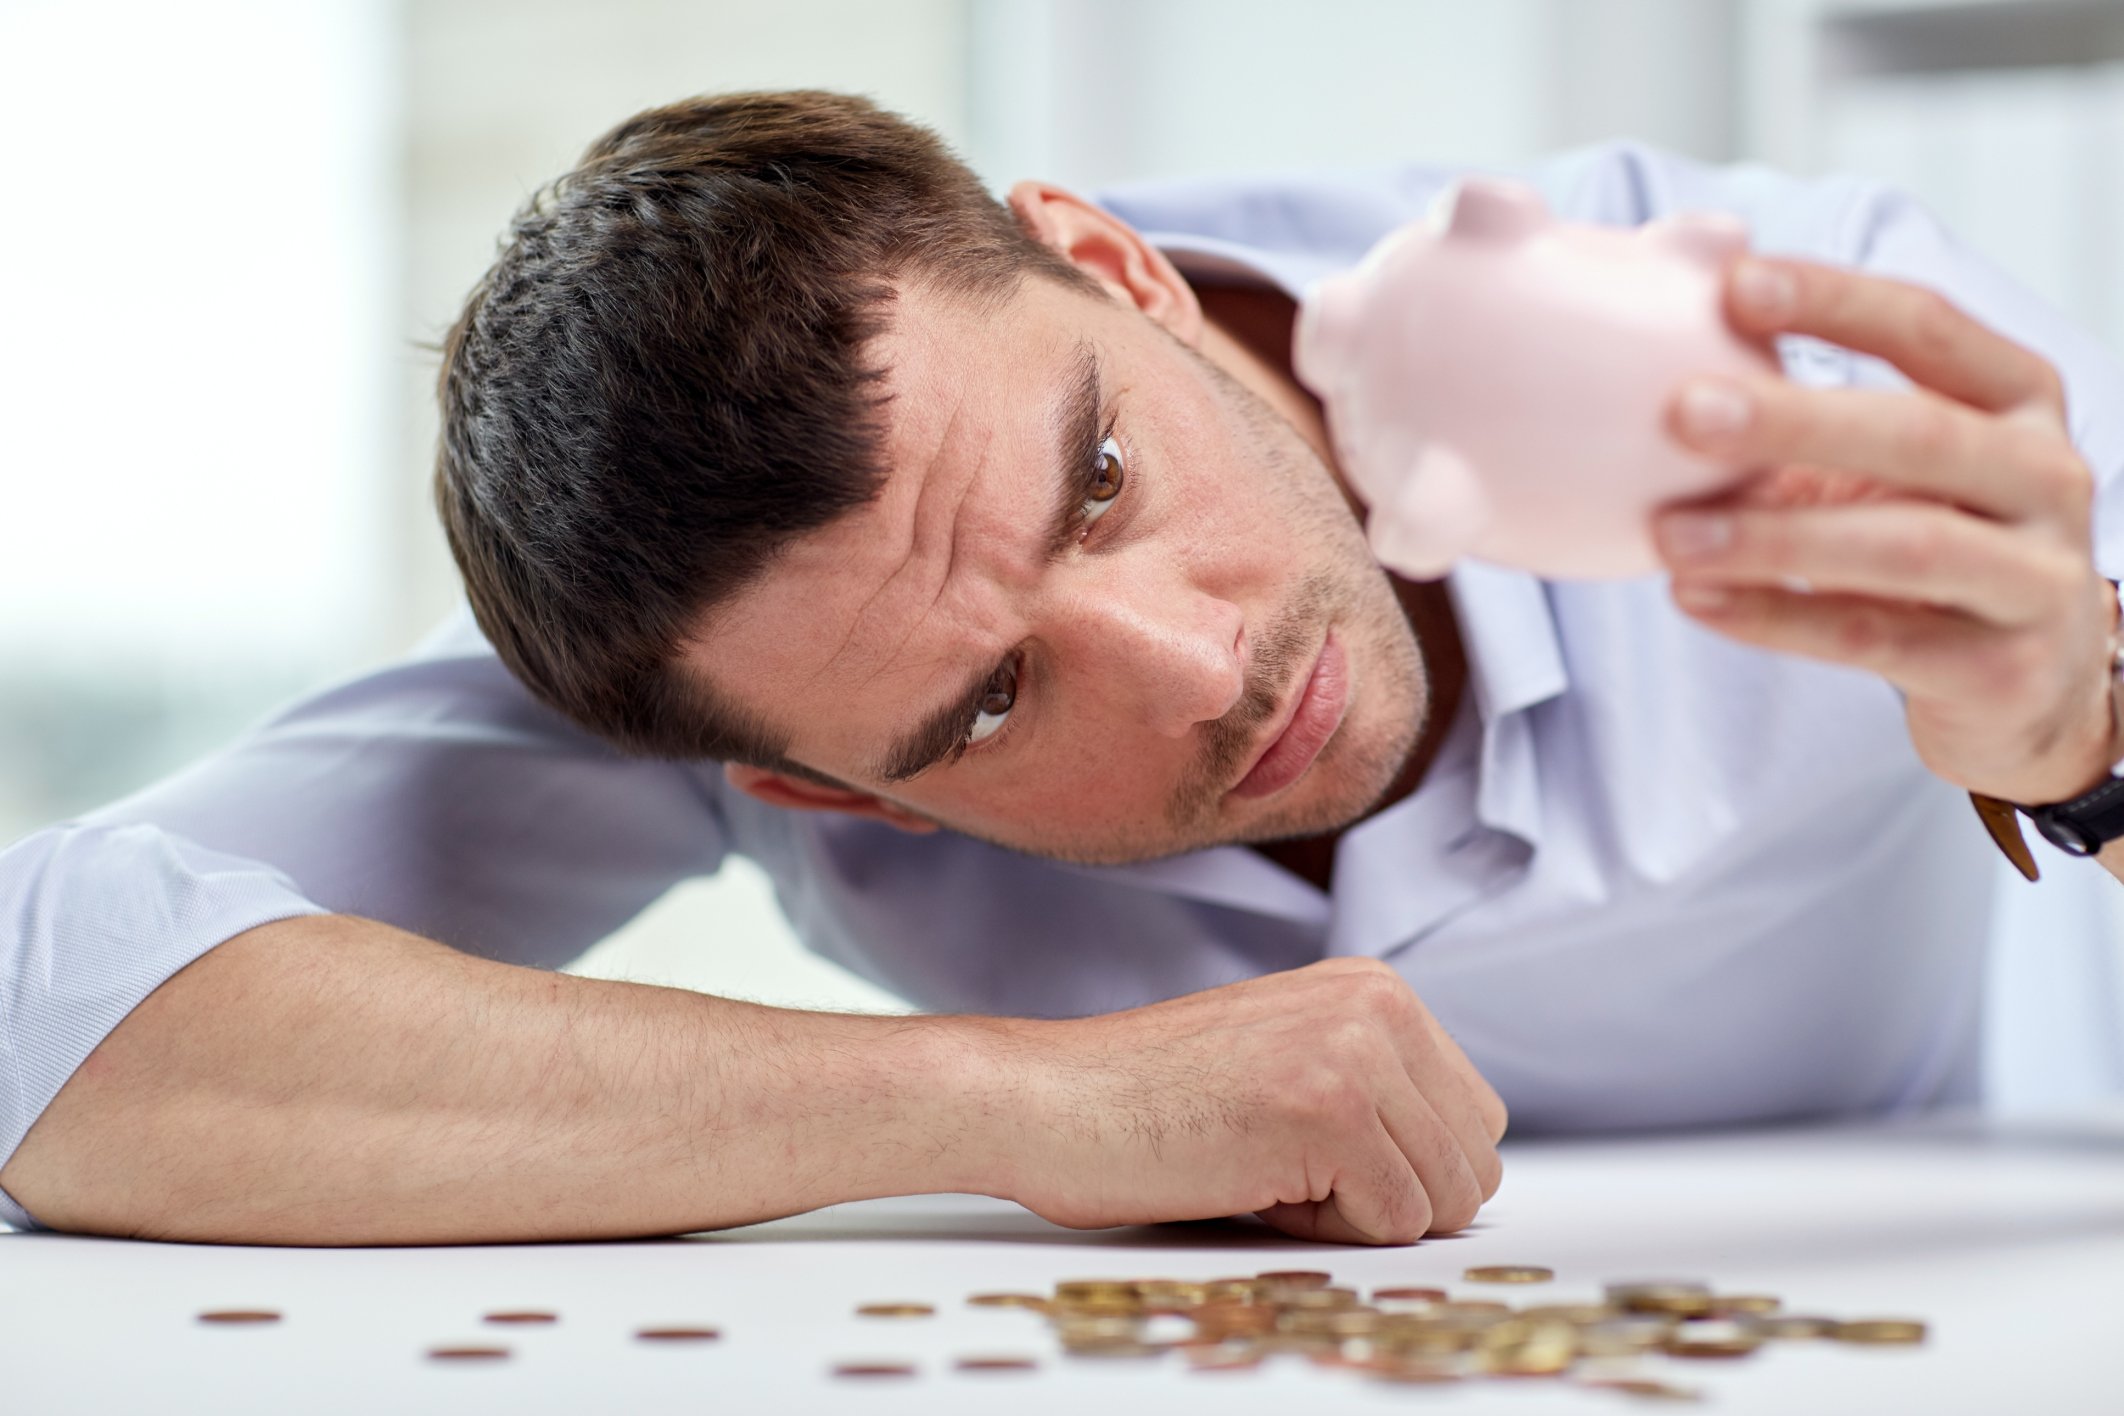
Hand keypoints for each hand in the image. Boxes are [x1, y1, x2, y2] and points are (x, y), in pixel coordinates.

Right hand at [993, 957, 1506, 1244]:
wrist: (1048, 1100)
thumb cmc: (1147, 1099)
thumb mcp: (1288, 1058)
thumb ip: (1378, 1088)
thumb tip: (1463, 1173)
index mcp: (1374, 989)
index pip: (1474, 1120)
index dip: (1400, 1166)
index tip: (1309, 1148)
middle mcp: (1377, 1005)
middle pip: (1474, 1163)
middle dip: (1391, 1195)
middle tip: (1284, 1163)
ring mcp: (1355, 1053)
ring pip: (1443, 1199)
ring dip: (1356, 1213)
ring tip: (1265, 1165)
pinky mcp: (1330, 1110)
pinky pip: (1392, 1223)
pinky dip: (1322, 1230)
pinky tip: (1248, 1179)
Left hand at [1654, 256, 2118, 805]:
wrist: (2028, 684)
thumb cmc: (1934, 544)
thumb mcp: (1885, 466)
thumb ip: (1800, 419)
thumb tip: (1667, 357)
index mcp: (2016, 399)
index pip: (1927, 327)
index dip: (1834, 301)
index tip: (1734, 285)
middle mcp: (2045, 475)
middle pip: (1920, 434)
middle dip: (1796, 421)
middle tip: (1684, 413)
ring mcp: (2037, 575)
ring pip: (1904, 546)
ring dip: (1774, 538)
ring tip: (1669, 535)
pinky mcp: (2002, 670)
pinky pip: (1875, 637)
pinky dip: (1776, 618)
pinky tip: (1697, 599)